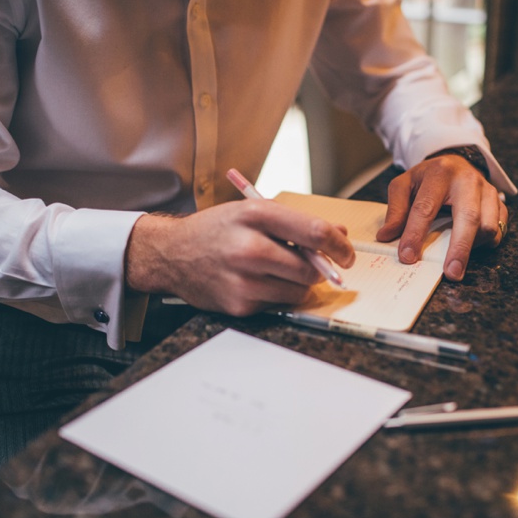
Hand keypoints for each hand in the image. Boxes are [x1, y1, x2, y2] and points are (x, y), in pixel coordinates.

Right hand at [125, 199, 354, 316]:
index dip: (340, 245)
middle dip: (319, 269)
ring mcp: (243, 279)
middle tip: (314, 265)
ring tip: (275, 270)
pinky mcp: (239, 304)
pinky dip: (275, 294)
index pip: (315, 232)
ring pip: (298, 290)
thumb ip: (296, 222)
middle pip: (310, 268)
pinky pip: (277, 304)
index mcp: (255, 214)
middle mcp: (248, 247)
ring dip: (298, 283)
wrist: (171, 254)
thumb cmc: (216, 230)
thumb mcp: (253, 212)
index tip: (347, 253)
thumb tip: (340, 235)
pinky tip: (255, 281)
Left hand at [376, 154, 507, 280]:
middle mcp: (468, 181)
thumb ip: (395, 210)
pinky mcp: (499, 202)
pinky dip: (486, 243)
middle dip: (459, 249)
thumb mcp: (404, 185)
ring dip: (473, 247)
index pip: (426, 208)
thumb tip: (386, 236)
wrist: (455, 162)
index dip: (415, 234)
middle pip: (468, 217)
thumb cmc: (428, 178)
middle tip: (451, 273)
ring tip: (456, 258)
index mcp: (440, 174)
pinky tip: (471, 246)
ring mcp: (488, 191)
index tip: (408, 256)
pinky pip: (499, 229)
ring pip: (488, 226)